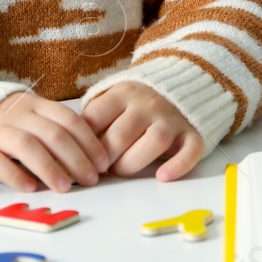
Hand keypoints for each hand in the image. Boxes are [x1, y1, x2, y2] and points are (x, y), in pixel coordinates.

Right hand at [0, 91, 109, 193]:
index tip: (103, 163)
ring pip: (27, 146)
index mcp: (35, 105)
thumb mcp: (30, 120)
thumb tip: (90, 159)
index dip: (89, 141)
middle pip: (52, 134)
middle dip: (76, 158)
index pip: (69, 120)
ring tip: (65, 188)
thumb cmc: (4, 126)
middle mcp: (17, 114)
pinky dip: (15, 175)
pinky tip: (30, 188)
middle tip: (91, 180)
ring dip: (50, 168)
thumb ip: (54, 132)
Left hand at [82, 82, 205, 181]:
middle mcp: (148, 103)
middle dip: (106, 159)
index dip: (85, 143)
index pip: (96, 118)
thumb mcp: (112, 99)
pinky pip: (190, 150)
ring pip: (153, 142)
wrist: (179, 84)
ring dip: (132, 163)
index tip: (82, 156)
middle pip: (122, 135)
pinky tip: (163, 176)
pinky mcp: (191, 133)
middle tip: (100, 169)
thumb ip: (94, 118)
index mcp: (123, 93)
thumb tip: (71, 149)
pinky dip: (178, 165)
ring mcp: (172, 118)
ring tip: (122, 171)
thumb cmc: (135, 104)